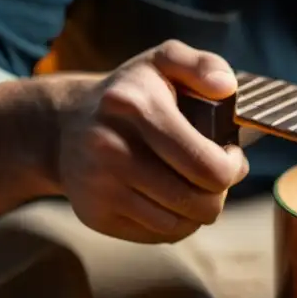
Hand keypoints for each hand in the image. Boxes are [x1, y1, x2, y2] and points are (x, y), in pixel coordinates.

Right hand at [57, 40, 247, 242]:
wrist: (64, 125)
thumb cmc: (131, 94)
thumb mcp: (165, 62)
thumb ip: (204, 64)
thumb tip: (226, 87)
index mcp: (135, 106)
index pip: (207, 166)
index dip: (232, 167)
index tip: (230, 155)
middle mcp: (112, 148)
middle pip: (199, 202)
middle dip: (219, 192)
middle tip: (214, 175)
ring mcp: (99, 185)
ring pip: (182, 225)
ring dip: (199, 210)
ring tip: (194, 187)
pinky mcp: (94, 214)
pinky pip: (159, 235)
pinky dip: (176, 223)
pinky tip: (171, 200)